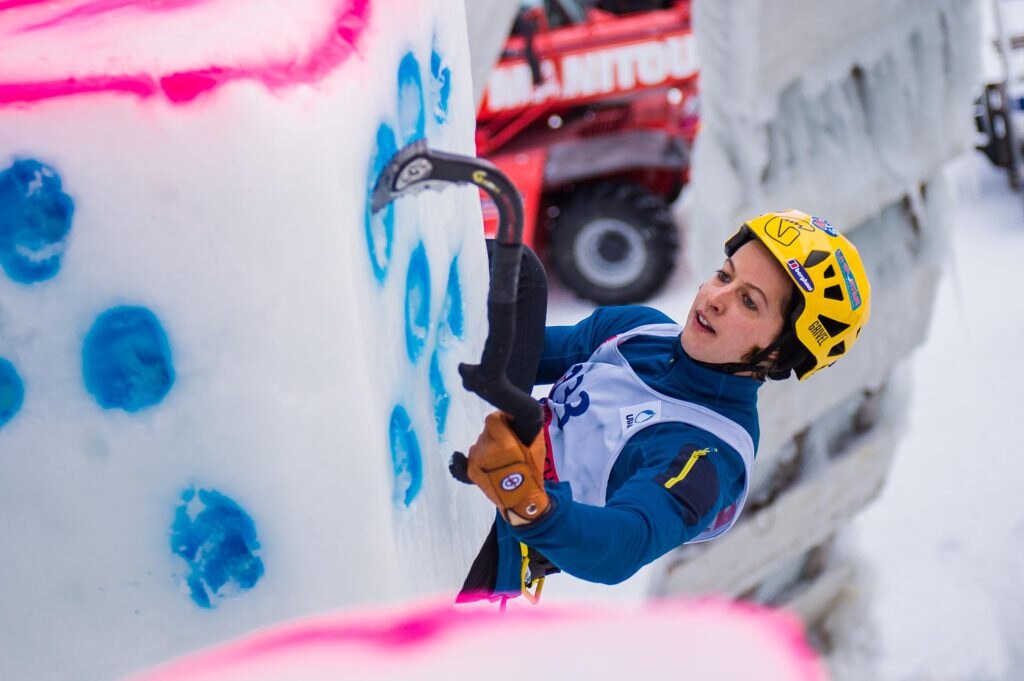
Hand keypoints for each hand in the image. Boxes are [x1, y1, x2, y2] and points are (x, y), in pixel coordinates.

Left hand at [466, 411, 549, 525]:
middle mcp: (487, 450)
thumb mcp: (538, 448)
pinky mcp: (470, 471)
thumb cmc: (532, 473)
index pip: (493, 419)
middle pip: (487, 430)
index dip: (500, 419)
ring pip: (480, 442)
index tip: (507, 423)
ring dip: (488, 445)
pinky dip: (481, 456)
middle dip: (496, 433)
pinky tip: (491, 464)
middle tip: (506, 443)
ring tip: (499, 457)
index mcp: (505, 444)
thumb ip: (529, 428)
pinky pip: (473, 454)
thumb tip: (514, 414)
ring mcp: (477, 461)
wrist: (521, 501)